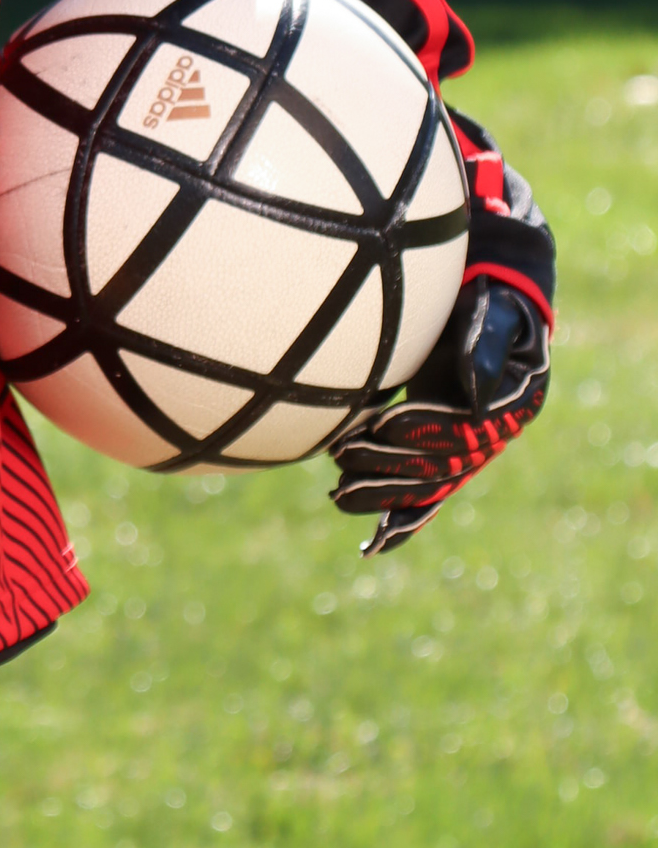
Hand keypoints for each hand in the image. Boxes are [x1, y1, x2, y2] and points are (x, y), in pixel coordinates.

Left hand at [329, 275, 549, 555]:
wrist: (493, 306)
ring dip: (384, 493)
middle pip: (439, 465)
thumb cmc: (493, 303)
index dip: (422, 428)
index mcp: (510, 408)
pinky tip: (375, 544)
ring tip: (338, 495)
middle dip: (390, 465)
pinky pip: (427, 493)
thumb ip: (484, 348)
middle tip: (342, 457)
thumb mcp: (496, 313)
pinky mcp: (444, 450)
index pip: (462, 431)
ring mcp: (468, 450)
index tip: (381, 423)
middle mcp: (490, 438)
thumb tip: (476, 398)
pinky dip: (403, 519)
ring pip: (426, 484)